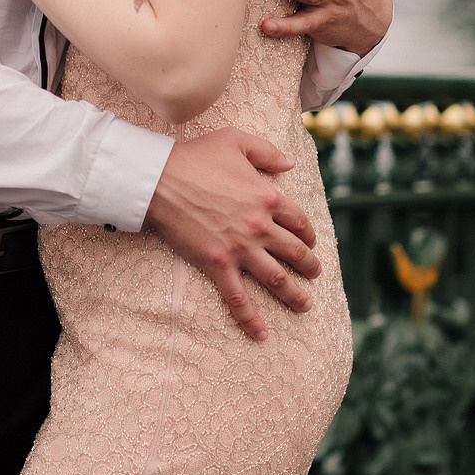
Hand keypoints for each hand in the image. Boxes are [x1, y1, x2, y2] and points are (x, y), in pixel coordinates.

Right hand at [144, 129, 320, 341]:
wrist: (159, 179)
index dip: (308, 233)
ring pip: (276, 278)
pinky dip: (251, 319)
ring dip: (294, 295)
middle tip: (315, 275)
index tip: (310, 241)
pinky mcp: (218, 265)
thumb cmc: (196, 157)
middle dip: (310, 266)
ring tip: (305, 305)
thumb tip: (290, 164)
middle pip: (295, 252)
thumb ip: (267, 151)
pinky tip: (262, 334)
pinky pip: (239, 298)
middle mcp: (260, 226)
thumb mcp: (236, 141)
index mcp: (267, 197)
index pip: (299, 221)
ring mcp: (240, 248)